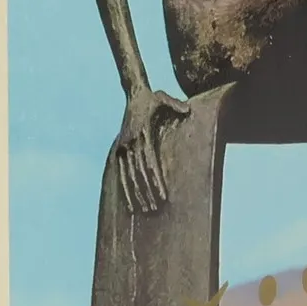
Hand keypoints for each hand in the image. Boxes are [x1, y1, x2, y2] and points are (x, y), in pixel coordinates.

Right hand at [114, 84, 190, 212]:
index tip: (164, 196)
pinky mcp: (119, 151)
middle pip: (139, 174)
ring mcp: (123, 148)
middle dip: (147, 192)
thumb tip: (187, 110)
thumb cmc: (154, 100)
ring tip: (146, 210)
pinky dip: (125, 190)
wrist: (135, 95)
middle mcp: (130, 143)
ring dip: (136, 194)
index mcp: (143, 134)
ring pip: (129, 176)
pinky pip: (121, 174)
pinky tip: (131, 205)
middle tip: (156, 209)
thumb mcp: (165, 98)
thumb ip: (176, 105)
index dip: (156, 181)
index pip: (149, 164)